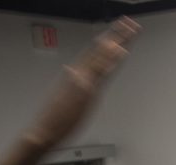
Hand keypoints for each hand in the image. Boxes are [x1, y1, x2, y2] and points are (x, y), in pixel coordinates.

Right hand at [25, 17, 139, 149]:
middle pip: (102, 50)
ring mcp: (83, 81)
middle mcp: (80, 74)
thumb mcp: (64, 95)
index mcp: (76, 75)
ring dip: (117, 41)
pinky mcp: (86, 90)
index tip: (119, 30)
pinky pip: (102, 71)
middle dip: (116, 35)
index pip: (96, 53)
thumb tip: (71, 71)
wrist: (45, 131)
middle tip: (130, 22)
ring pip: (103, 56)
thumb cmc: (56, 118)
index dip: (109, 40)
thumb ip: (71, 82)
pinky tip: (121, 50)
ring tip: (130, 29)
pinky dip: (111, 59)